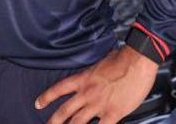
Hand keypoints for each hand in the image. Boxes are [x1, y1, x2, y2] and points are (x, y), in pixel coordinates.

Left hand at [36, 45, 158, 123]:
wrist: (137, 61)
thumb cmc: (122, 58)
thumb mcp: (100, 63)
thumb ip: (93, 74)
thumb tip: (93, 77)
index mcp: (84, 79)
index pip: (59, 89)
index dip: (46, 97)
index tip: (38, 104)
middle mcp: (87, 93)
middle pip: (65, 111)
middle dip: (54, 121)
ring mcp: (99, 104)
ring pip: (77, 123)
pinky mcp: (113, 113)